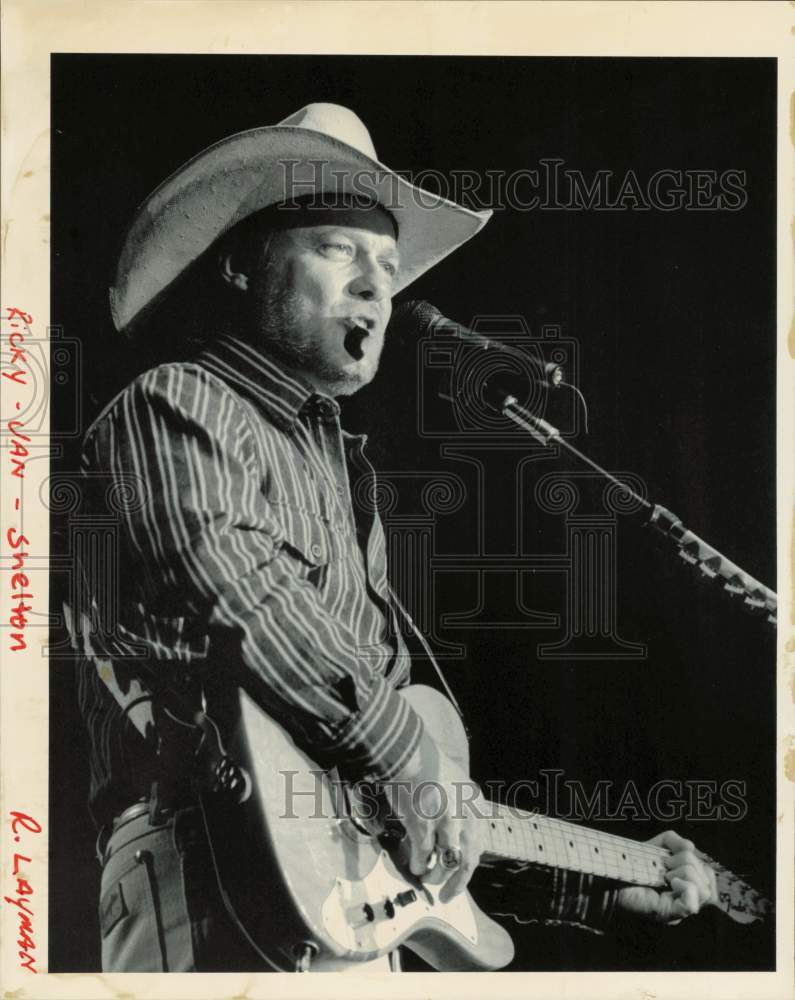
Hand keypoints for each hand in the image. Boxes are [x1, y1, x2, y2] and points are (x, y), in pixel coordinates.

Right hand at [380, 729, 484, 903]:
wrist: (407, 750)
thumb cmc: (426, 764)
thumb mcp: (455, 783)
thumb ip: (459, 808)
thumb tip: (450, 839)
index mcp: (475, 804)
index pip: (478, 845)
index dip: (468, 865)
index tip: (459, 877)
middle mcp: (466, 815)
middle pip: (468, 861)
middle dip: (457, 883)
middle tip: (447, 895)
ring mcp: (446, 822)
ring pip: (446, 864)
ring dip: (435, 875)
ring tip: (425, 876)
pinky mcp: (424, 826)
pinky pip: (423, 856)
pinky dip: (419, 864)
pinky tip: (414, 866)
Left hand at [616, 830, 718, 923]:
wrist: (611, 874)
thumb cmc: (634, 862)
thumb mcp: (659, 844)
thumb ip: (677, 841)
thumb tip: (691, 847)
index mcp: (687, 885)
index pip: (709, 874)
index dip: (695, 859)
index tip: (670, 857)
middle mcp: (687, 900)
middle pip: (707, 878)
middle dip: (686, 863)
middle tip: (665, 866)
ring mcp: (679, 909)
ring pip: (703, 890)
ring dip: (684, 873)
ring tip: (666, 875)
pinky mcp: (669, 914)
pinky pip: (691, 905)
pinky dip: (685, 888)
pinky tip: (671, 882)